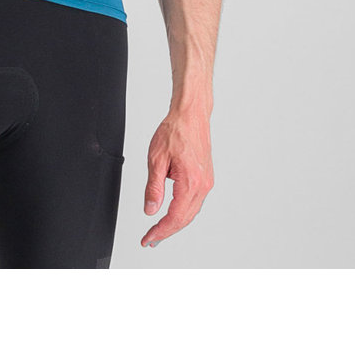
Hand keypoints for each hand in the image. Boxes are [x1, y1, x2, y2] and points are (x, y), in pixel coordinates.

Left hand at [141, 108, 213, 247]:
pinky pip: (194, 202)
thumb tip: (150, 210)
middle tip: (150, 239)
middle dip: (167, 231)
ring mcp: (206, 182)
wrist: (190, 115)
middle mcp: (203, 185)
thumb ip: (153, 188)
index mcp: (191, 182)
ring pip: (191, 212)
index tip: (148, 239)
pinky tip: (172, 213)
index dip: (160, 231)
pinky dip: (182, 211)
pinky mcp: (206, 178)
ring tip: (159, 230)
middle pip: (184, 219)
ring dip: (175, 223)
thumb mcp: (156, 159)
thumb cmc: (175, 130)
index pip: (174, 217)